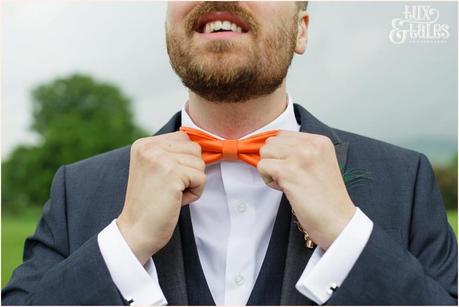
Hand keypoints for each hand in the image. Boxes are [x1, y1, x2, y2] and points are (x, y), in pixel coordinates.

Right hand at [117, 132, 205, 264]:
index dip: (185, 161)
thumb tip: (206, 144)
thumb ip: (172, 154)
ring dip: (193, 182)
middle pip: (194, 149)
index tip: (167, 179)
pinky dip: (195, 193)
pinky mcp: (172, 173)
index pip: (183, 139)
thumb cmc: (150, 204)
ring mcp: (160, 159)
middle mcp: (150, 147)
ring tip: (172, 194)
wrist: (136, 231)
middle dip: (191, 171)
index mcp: (144, 144)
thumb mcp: (155, 169)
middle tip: (170, 189)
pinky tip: (176, 201)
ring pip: (200, 163)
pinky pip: (201, 178)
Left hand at [258, 131, 355, 249]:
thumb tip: (270, 147)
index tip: (293, 169)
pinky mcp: (288, 171)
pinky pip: (262, 166)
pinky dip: (268, 180)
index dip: (281, 153)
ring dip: (270, 169)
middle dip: (274, 160)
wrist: (338, 222)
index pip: (283, 135)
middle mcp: (311, 144)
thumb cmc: (326, 198)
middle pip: (271, 142)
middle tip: (291, 178)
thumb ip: (300, 151)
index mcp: (320, 141)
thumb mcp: (319, 164)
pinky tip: (285, 189)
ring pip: (265, 152)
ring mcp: (300, 156)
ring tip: (288, 183)